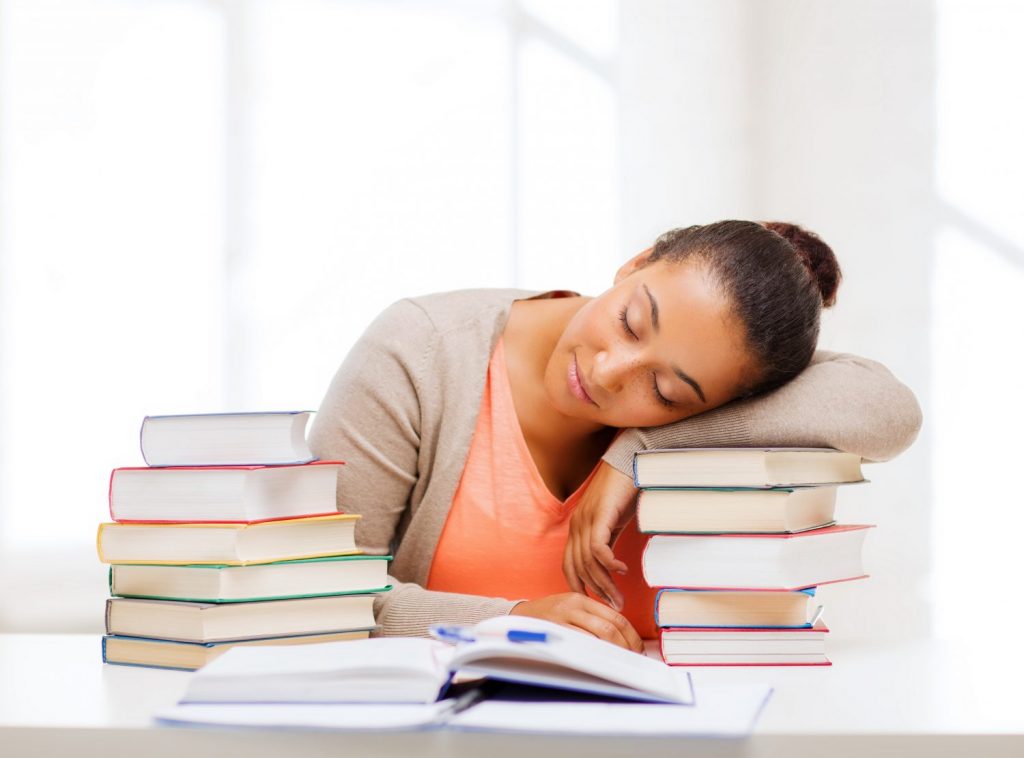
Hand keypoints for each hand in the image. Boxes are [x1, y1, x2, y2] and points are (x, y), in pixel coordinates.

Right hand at [509, 592, 642, 651]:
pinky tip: (600, 662)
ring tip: (621, 663)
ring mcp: (562, 616)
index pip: (615, 617)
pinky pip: (580, 643)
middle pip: (610, 626)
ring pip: (598, 634)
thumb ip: (590, 618)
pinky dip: (594, 653)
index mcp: (581, 599)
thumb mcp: (569, 609)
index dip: (631, 635)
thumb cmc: (546, 617)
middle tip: (633, 659)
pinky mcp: (552, 629)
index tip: (638, 649)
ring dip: (614, 651)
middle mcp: (573, 604)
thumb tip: (620, 639)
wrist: (516, 616)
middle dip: (626, 645)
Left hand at [562, 461, 637, 610]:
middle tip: (615, 607)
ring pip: (588, 562)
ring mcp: (586, 520)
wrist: (631, 462)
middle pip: (579, 568)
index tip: (594, 602)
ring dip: (605, 584)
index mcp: (577, 527)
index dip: (579, 586)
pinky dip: (609, 564)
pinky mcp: (599, 516)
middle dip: (597, 591)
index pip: (569, 565)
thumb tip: (612, 567)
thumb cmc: (624, 491)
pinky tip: (623, 570)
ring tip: (620, 597)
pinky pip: (598, 549)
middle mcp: (576, 525)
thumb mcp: (613, 522)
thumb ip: (608, 541)